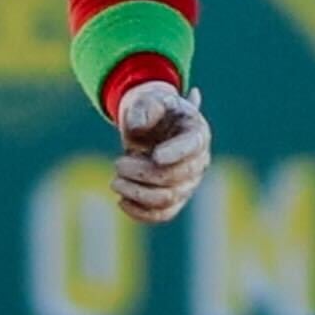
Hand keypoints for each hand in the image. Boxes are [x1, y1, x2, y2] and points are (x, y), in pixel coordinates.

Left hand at [113, 81, 209, 224]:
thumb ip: (144, 108)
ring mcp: (188, 183)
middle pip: (173, 177)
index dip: (176, 153)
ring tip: (115, 181)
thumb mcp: (148, 99)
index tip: (155, 155)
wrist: (151, 124)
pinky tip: (121, 201)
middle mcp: (198, 162)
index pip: (192, 148)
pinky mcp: (174, 199)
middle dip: (140, 173)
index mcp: (196, 133)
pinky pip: (163, 215)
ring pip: (167, 199)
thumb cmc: (152, 110)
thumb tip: (137, 127)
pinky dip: (141, 213)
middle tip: (117, 163)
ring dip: (136, 193)